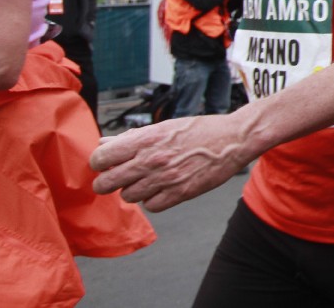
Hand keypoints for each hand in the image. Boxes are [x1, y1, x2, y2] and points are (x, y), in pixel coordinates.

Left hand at [91, 112, 254, 211]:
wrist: (234, 138)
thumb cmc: (200, 130)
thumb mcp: (164, 127)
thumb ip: (132, 137)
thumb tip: (104, 143)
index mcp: (146, 139)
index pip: (100, 159)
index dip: (99, 163)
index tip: (106, 164)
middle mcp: (152, 159)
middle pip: (107, 183)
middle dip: (107, 183)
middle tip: (117, 179)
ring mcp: (165, 178)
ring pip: (128, 196)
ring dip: (134, 190)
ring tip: (147, 180)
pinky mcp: (180, 193)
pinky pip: (151, 206)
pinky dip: (153, 200)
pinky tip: (162, 188)